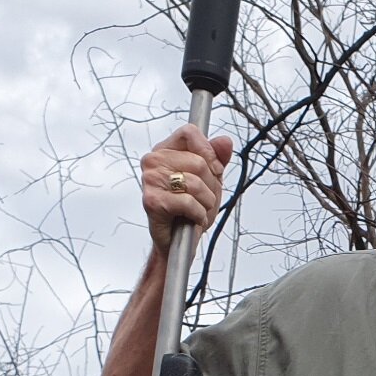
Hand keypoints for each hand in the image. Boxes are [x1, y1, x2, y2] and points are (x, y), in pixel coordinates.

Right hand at [142, 124, 234, 253]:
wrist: (177, 242)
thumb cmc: (189, 210)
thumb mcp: (210, 180)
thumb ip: (217, 158)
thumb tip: (225, 141)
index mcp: (165, 150)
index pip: (190, 133)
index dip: (209, 152)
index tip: (214, 169)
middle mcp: (153, 161)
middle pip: (198, 161)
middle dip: (211, 185)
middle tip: (203, 198)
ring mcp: (150, 180)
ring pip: (195, 182)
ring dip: (206, 202)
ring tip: (198, 209)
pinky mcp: (152, 201)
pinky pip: (188, 202)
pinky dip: (198, 214)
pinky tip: (192, 218)